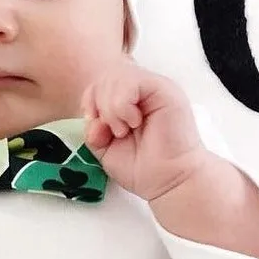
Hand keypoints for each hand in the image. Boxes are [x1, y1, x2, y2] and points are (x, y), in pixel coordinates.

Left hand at [82, 61, 210, 201]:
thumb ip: (94, 129)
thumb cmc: (142, 168)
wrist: (168, 181)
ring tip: (124, 130)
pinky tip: (134, 122)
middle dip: (99, 106)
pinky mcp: (163, 88)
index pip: (99, 84)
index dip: (90, 103)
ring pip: (116, 77)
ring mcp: (153, 87)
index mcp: (128, 101)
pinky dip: (122, 105)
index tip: (96, 130)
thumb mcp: (105, 149)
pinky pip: (130, 81)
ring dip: (111, 108)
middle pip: (105, 78)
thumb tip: (92, 118)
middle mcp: (141, 91)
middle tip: (114, 132)